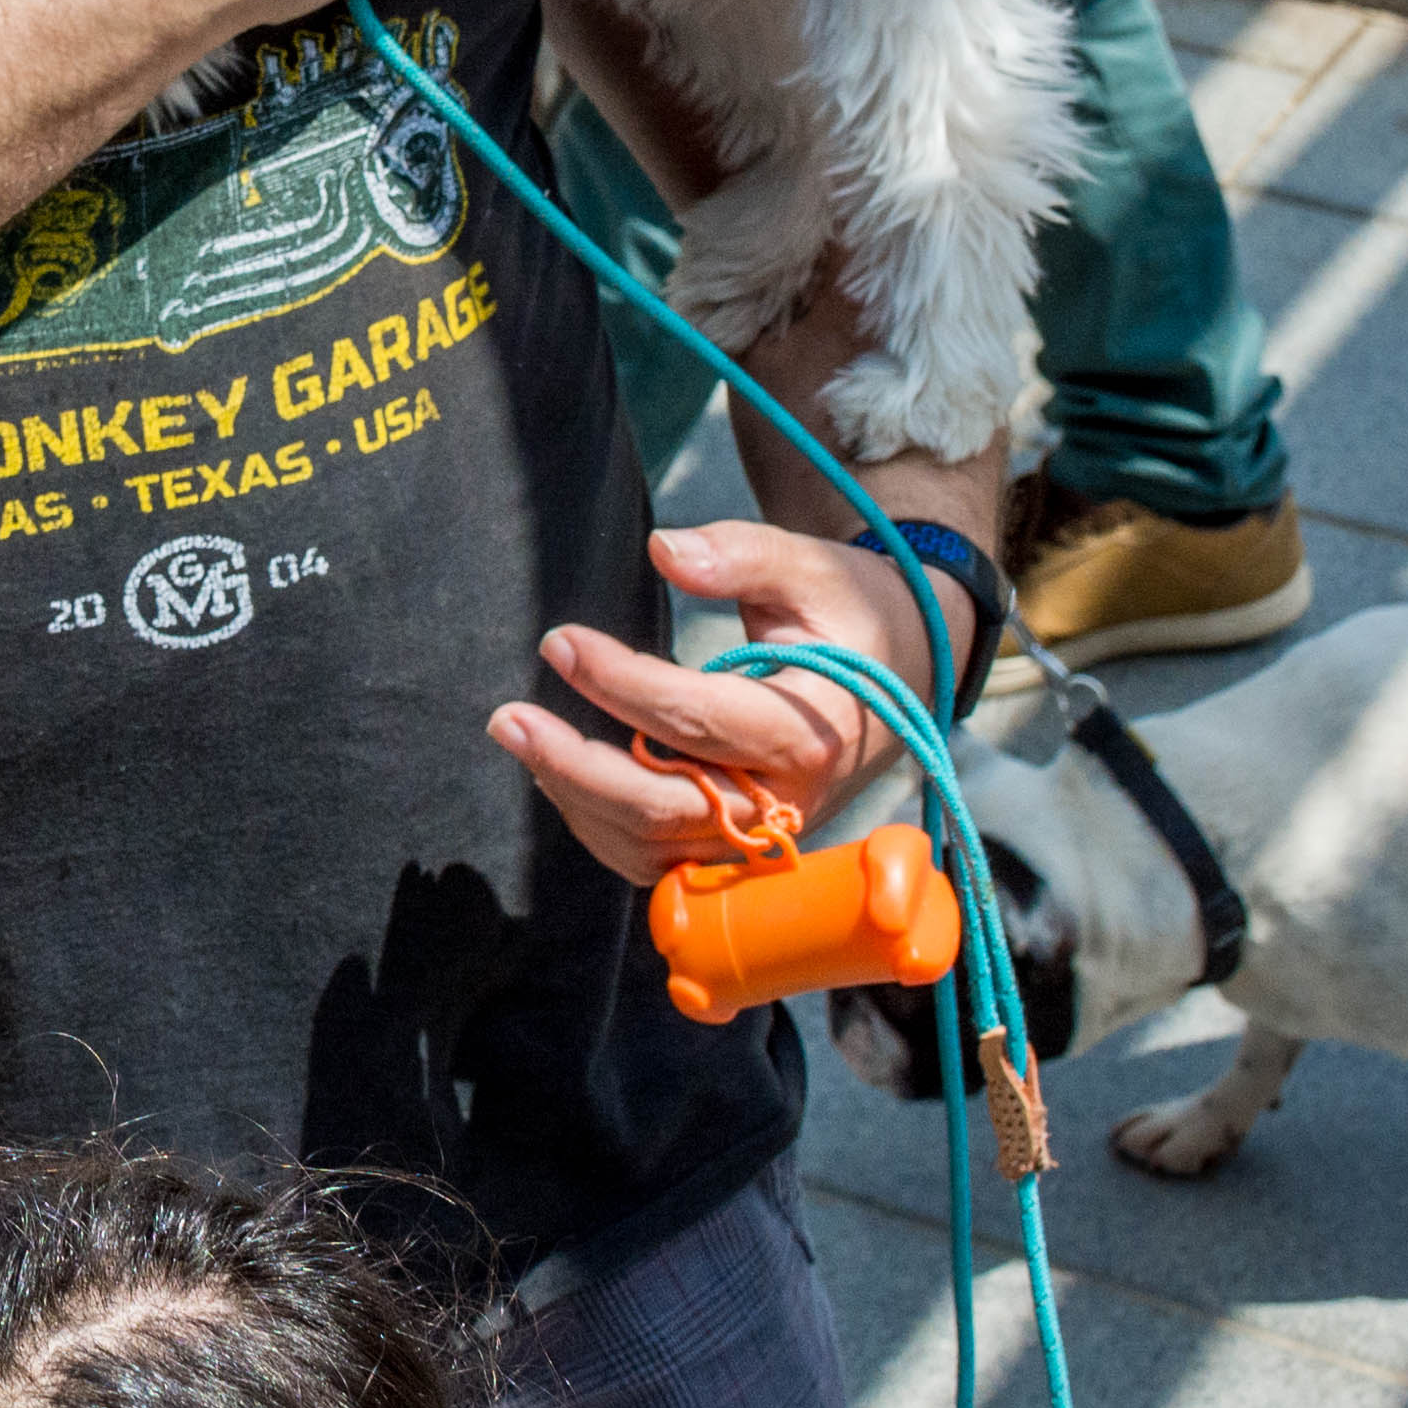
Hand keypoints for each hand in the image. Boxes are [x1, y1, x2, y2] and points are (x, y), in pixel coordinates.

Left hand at [492, 519, 947, 879]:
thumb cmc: (847, 616)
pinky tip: (559, 772)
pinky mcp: (738, 847)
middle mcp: (788, 801)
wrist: (901, 676)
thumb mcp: (812, 568)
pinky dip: (601, 825)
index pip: (699, 719)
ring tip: (521, 737)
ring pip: (651, 846)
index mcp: (811, 730)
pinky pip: (658, 858)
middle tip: (506, 717)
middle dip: (576, 767)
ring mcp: (762, 836)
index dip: (620, 684)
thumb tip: (664, 550)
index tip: (560, 642)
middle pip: (664, 807)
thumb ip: (741, 555)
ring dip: (577, 799)